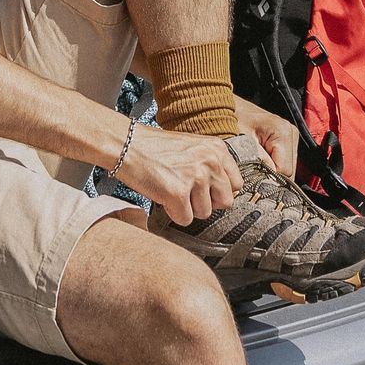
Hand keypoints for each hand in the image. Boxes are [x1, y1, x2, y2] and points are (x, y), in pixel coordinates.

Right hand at [117, 125, 242, 224]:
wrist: (127, 144)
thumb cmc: (155, 147)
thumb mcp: (193, 147)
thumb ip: (211, 165)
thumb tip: (225, 193)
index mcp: (217, 149)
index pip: (237, 184)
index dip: (219, 191)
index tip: (204, 189)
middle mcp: (211, 161)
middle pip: (225, 202)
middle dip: (206, 202)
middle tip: (187, 192)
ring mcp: (195, 177)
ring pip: (205, 213)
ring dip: (188, 208)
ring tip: (172, 189)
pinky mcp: (178, 193)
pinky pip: (185, 219)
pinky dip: (173, 213)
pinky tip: (163, 196)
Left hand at [234, 96, 298, 178]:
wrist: (223, 104)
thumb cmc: (229, 119)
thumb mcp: (239, 142)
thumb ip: (255, 161)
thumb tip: (266, 183)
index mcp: (282, 132)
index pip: (285, 170)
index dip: (269, 180)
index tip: (253, 183)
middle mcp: (290, 133)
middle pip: (288, 171)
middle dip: (271, 178)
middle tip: (252, 178)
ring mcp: (289, 137)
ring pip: (286, 169)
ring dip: (270, 173)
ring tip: (253, 169)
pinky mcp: (284, 140)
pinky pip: (281, 162)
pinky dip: (270, 167)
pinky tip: (257, 165)